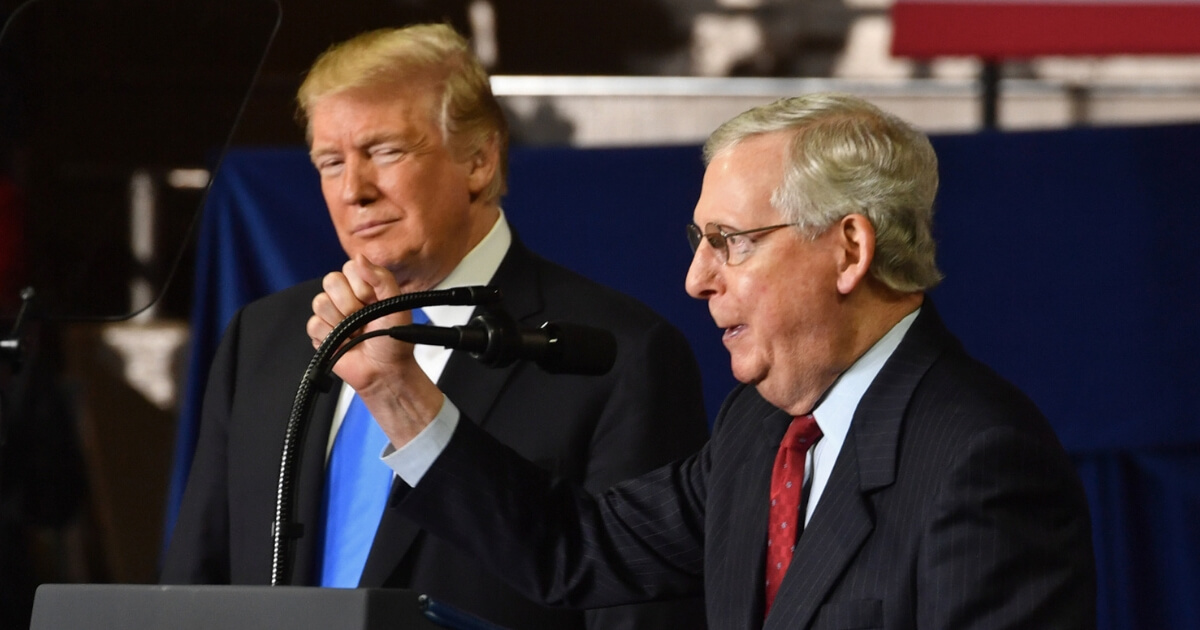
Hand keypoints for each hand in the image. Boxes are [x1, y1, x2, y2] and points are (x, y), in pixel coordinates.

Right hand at [306, 254, 443, 446]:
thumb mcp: (397, 304)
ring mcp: (331, 314)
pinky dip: (331, 336)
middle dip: (350, 304)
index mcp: (363, 286)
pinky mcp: (320, 333)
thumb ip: (381, 277)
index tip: (373, 301)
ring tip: (355, 332)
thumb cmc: (394, 339)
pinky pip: (314, 324)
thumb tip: (360, 257)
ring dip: (341, 321)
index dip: (361, 285)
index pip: (348, 267)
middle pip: (330, 282)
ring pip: (320, 302)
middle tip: (363, 319)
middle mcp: (344, 297)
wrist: (386, 371)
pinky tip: (344, 342)